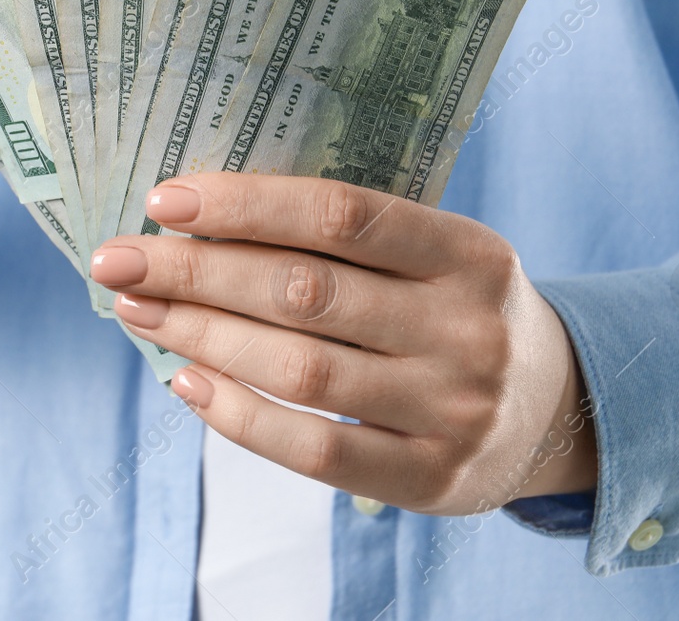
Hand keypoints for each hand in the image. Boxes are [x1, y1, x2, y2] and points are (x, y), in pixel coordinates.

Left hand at [92, 174, 596, 514]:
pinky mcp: (429, 478)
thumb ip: (348, 239)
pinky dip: (239, 415)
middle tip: (118, 260)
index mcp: (471, 253)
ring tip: (139, 312)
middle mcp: (468, 329)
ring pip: (301, 370)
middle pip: (305, 293)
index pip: (343, 214)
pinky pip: (314, 450)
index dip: (246, 204)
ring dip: (203, 337)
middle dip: (196, 272)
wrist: (559, 410)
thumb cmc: (459, 309)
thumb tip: (201, 222)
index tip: (165, 201)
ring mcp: (454, 411)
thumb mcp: (439, 255)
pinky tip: (186, 381)